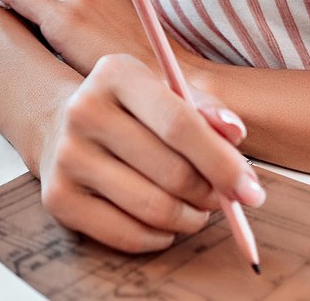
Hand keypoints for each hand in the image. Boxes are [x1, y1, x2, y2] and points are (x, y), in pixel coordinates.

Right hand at [34, 54, 262, 253]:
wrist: (59, 124)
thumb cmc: (130, 110)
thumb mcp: (165, 91)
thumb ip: (205, 109)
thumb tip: (235, 133)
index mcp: (115, 72)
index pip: (179, 123)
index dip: (222, 162)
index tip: (252, 191)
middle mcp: (84, 110)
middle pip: (171, 172)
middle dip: (211, 195)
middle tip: (223, 200)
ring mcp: (66, 156)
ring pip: (153, 208)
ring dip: (189, 219)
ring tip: (196, 210)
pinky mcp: (57, 197)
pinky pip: (126, 234)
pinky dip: (159, 237)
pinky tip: (165, 225)